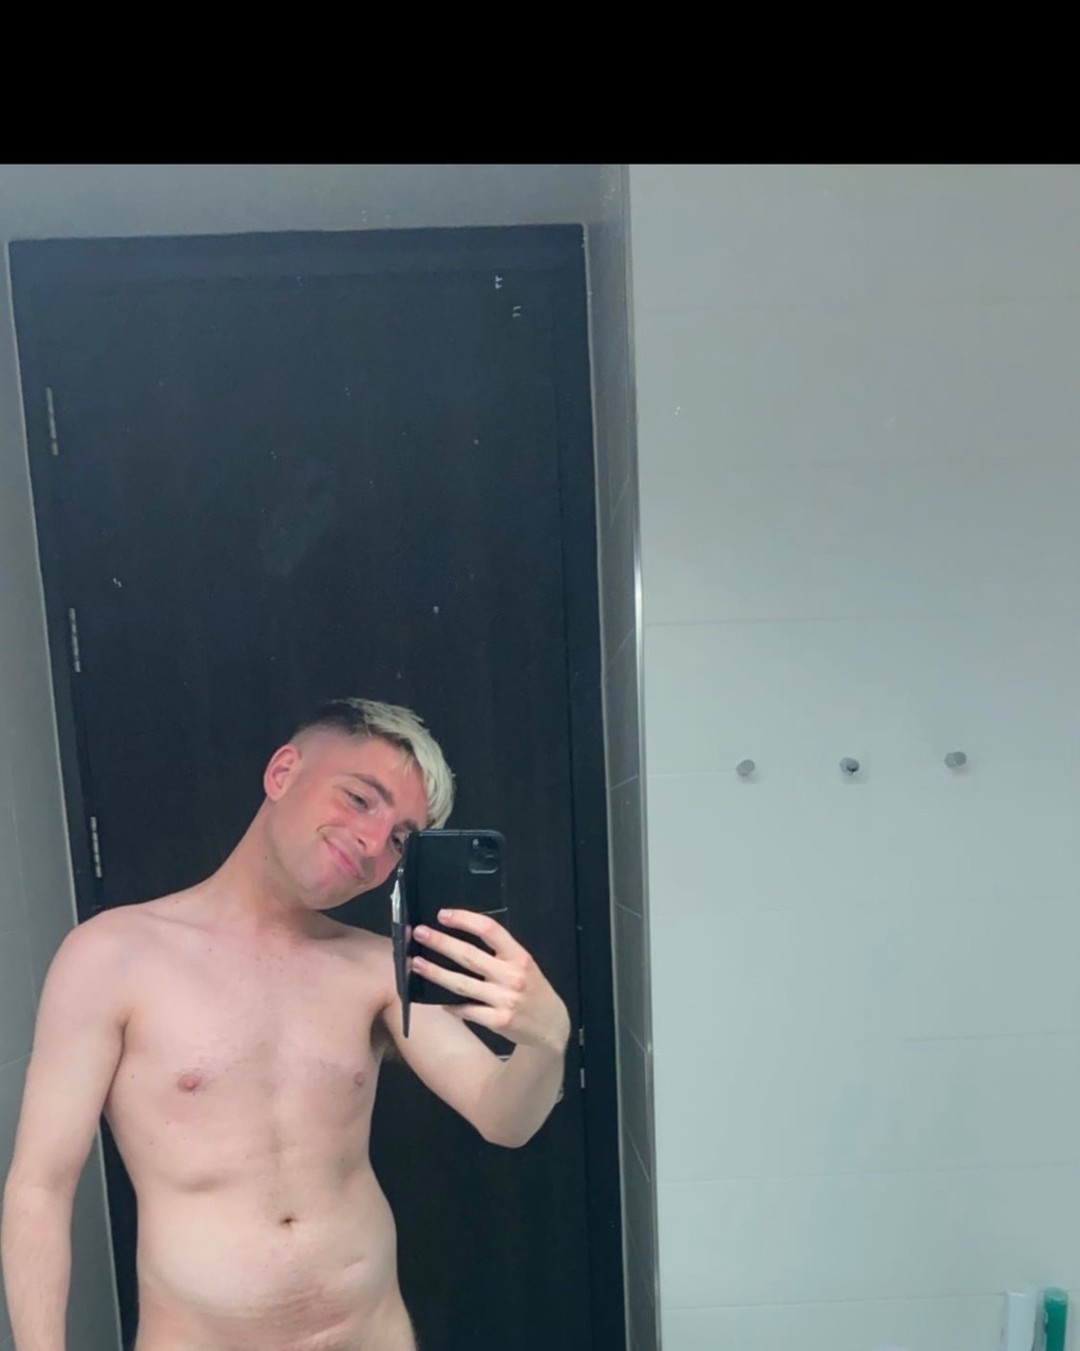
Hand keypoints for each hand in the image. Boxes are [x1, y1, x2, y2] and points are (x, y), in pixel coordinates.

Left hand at [410, 910, 570, 1052]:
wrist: (552, 1028)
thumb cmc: (534, 991)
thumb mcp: (526, 966)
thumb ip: (501, 954)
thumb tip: (462, 938)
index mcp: (520, 957)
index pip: (490, 930)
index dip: (465, 920)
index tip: (443, 915)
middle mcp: (513, 976)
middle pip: (469, 955)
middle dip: (440, 943)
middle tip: (419, 933)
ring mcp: (505, 1000)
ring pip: (461, 984)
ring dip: (435, 972)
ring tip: (415, 963)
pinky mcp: (498, 1021)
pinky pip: (466, 1010)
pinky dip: (449, 1004)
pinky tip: (435, 998)